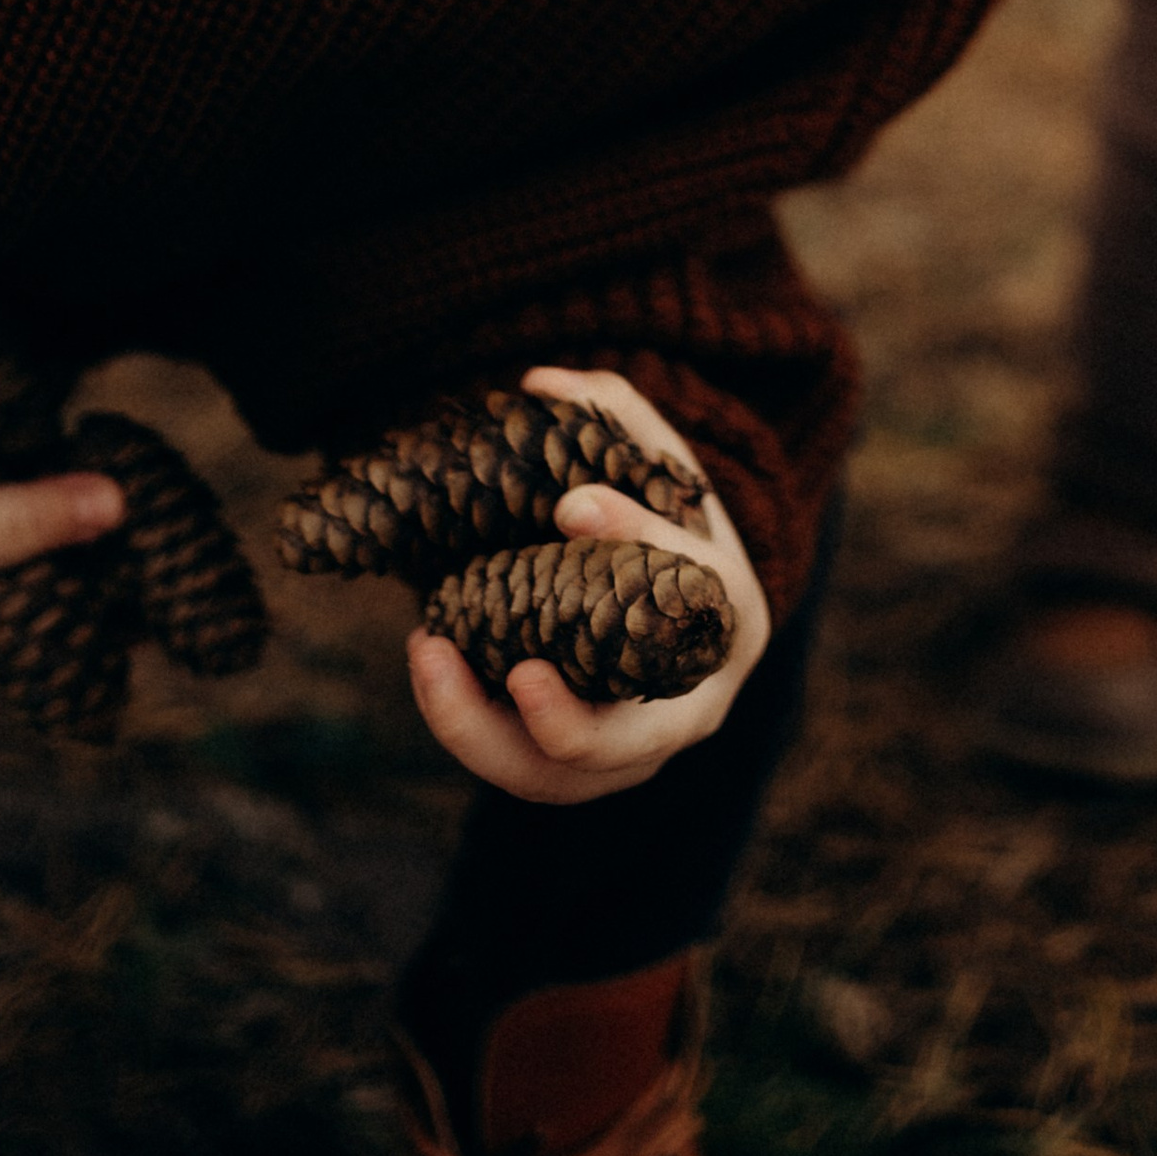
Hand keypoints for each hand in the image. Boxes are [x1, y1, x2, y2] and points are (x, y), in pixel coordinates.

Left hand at [404, 367, 773, 804]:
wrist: (683, 613)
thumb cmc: (669, 528)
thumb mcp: (664, 467)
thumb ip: (616, 411)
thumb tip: (539, 381)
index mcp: (728, 614)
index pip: (688, 583)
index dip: (632, 539)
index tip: (569, 503)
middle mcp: (692, 701)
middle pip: (635, 739)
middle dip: (573, 721)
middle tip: (517, 673)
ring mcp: (636, 748)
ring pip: (561, 774)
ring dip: (485, 731)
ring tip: (428, 649)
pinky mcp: (581, 768)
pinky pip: (520, 768)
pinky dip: (468, 728)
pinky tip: (430, 662)